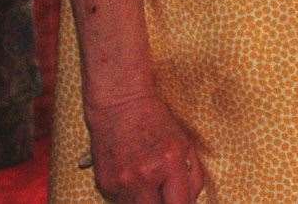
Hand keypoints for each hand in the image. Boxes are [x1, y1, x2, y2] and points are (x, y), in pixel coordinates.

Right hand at [83, 89, 206, 203]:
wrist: (119, 103)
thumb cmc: (155, 119)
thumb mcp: (184, 142)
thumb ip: (193, 175)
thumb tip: (191, 201)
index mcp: (170, 162)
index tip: (181, 202)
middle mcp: (145, 175)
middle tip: (166, 195)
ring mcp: (122, 182)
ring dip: (146, 202)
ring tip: (149, 184)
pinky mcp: (105, 184)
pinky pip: (121, 202)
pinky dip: (130, 196)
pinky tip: (133, 178)